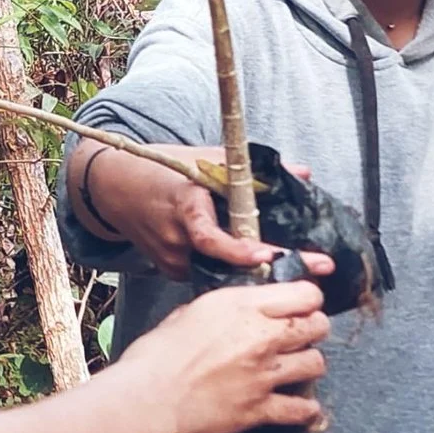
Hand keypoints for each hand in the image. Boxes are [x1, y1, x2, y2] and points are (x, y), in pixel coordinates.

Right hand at [73, 137, 329, 282]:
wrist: (116, 189)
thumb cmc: (164, 169)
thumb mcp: (206, 159)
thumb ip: (254, 170)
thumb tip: (303, 173)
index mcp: (185, 208)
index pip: (211, 238)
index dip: (240, 250)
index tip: (269, 254)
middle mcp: (177, 240)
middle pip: (228, 262)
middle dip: (272, 267)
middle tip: (317, 269)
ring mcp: (172, 260)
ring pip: (222, 272)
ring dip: (255, 271)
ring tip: (300, 270)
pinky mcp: (170, 271)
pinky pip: (209, 274)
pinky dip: (232, 271)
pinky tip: (260, 270)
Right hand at [112, 276, 329, 432]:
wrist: (146, 399)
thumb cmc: (156, 356)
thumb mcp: (188, 312)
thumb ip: (221, 309)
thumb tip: (231, 312)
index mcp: (242, 306)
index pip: (305, 293)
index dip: (308, 299)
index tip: (301, 305)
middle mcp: (260, 336)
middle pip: (318, 326)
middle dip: (312, 329)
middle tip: (300, 335)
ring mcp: (264, 374)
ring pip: (316, 364)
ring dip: (309, 365)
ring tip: (297, 368)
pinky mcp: (259, 408)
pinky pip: (301, 409)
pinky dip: (304, 409)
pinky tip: (300, 407)